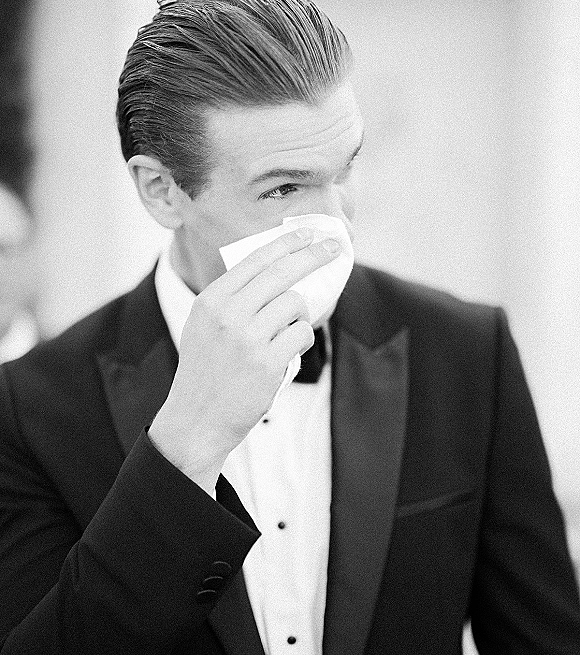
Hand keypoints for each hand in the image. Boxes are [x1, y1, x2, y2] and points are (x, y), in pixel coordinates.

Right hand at [148, 229, 339, 490]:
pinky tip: (288, 351)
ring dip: (300, 316)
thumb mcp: (204, 325)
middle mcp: (227, 314)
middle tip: (333, 249)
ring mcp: (248, 338)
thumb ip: (232, 299)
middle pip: (282, 273)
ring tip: (286, 334)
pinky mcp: (267, 362)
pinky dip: (302, 339)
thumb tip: (276, 269)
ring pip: (295, 305)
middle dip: (313, 256)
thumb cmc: (205, 371)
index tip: (308, 234)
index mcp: (211, 300)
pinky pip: (302, 334)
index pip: (256, 260)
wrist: (196, 420)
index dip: (287, 243)